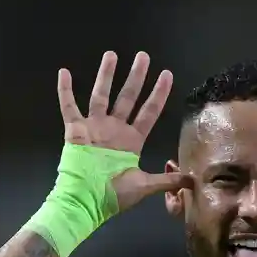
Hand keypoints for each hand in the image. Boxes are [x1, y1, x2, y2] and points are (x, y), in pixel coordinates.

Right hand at [57, 51, 189, 211]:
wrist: (86, 202)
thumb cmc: (114, 195)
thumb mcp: (145, 186)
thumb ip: (168, 180)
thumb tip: (193, 179)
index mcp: (131, 141)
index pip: (149, 112)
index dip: (158, 94)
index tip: (167, 75)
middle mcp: (115, 129)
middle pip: (128, 97)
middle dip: (136, 76)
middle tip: (143, 56)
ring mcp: (95, 128)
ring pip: (101, 95)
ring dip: (106, 75)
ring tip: (112, 54)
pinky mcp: (76, 131)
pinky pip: (69, 106)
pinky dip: (65, 90)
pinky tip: (64, 72)